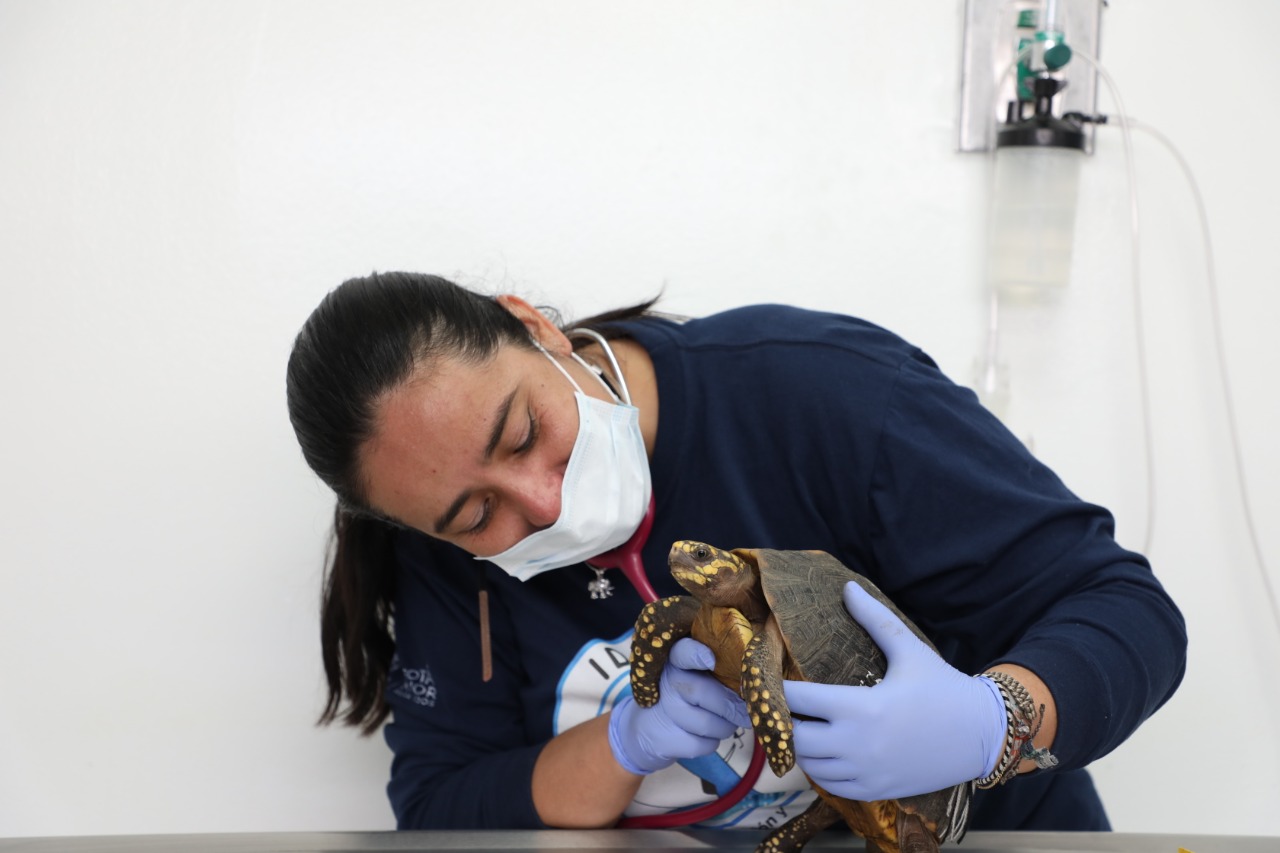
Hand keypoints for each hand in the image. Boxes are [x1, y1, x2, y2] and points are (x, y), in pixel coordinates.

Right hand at [609, 638, 750, 775]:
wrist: (646, 729)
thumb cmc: (685, 698)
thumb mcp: (696, 677)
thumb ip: (720, 676)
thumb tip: (754, 690)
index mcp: (676, 659)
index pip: (682, 652)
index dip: (696, 654)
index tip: (710, 659)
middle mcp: (667, 680)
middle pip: (703, 693)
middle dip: (731, 707)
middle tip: (746, 714)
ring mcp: (663, 710)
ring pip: (708, 723)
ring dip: (725, 727)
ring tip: (723, 723)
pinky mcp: (665, 738)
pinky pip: (702, 744)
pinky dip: (711, 743)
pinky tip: (703, 736)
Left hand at [784, 581, 1005, 799]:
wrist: (982, 734)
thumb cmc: (944, 688)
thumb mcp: (910, 650)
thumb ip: (874, 618)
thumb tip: (847, 587)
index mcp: (861, 707)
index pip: (799, 699)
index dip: (777, 689)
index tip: (768, 680)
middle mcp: (858, 744)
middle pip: (795, 737)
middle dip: (783, 720)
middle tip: (781, 706)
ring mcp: (866, 772)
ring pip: (809, 766)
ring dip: (800, 746)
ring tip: (802, 726)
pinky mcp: (875, 790)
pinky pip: (831, 785)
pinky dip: (820, 770)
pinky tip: (824, 751)